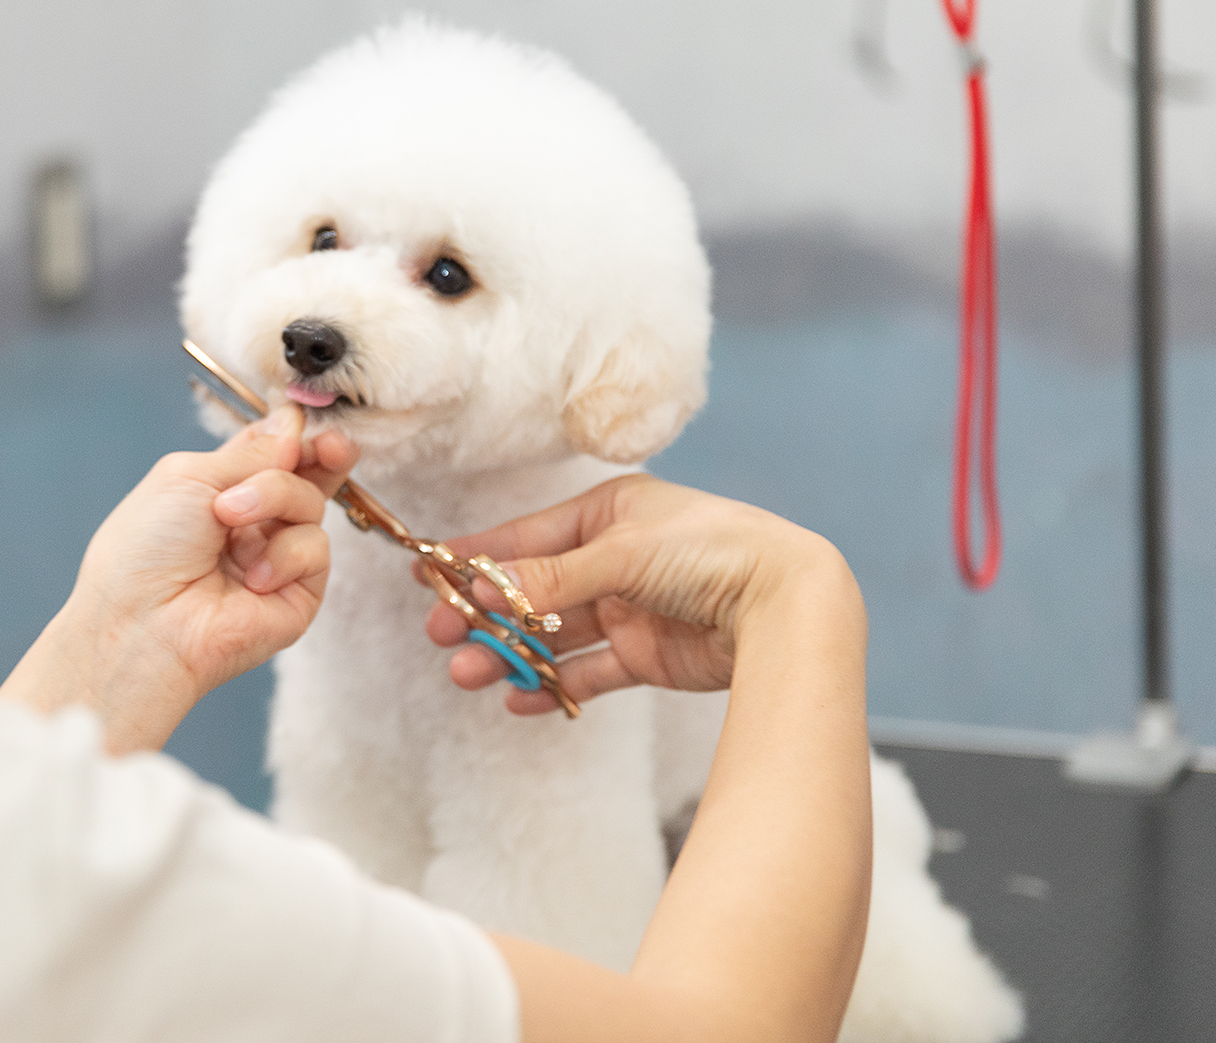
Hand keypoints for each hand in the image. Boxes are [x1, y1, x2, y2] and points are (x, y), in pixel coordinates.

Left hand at [0, 406, 356, 751]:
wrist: (142, 623)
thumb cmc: (145, 551)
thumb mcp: (189, 477)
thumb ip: (249, 451)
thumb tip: (293, 422)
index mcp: (219, 490)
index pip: (271, 452)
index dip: (292, 433)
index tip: (304, 419)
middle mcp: (253, 522)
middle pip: (306, 476)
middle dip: (322, 453)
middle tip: (329, 445)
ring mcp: (277, 558)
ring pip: (310, 504)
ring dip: (274, 499)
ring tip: (230, 520)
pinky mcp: (298, 593)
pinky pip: (316, 549)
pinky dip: (285, 554)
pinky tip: (252, 577)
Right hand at [423, 474, 855, 714]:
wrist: (786, 604)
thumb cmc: (712, 552)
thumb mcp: (622, 553)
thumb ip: (551, 578)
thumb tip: (485, 590)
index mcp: (611, 515)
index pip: (527, 537)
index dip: (478, 558)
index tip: (429, 575)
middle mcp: (616, 559)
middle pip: (534, 591)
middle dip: (486, 614)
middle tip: (441, 635)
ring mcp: (630, 609)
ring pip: (554, 635)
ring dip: (509, 654)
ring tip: (467, 675)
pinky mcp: (646, 655)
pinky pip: (588, 672)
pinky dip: (553, 686)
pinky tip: (518, 701)